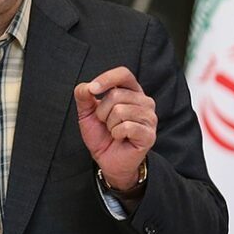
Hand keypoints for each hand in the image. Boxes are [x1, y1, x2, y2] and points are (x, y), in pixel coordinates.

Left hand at [74, 67, 156, 189]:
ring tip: (114, 131)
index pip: (123, 74)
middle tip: (106, 123)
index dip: (106, 79)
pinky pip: (126, 126)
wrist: (107, 159)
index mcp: (130, 91)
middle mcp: (144, 101)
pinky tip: (120, 138)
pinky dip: (116, 133)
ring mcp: (149, 117)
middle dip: (102, 112)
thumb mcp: (86, 113)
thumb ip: (83, 96)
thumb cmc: (101, 134)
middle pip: (116, 95)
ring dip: (109, 124)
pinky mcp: (149, 134)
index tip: (92, 90)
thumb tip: (87, 87)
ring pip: (120, 111)